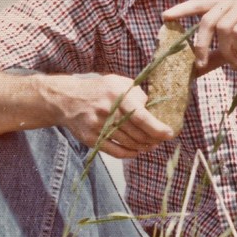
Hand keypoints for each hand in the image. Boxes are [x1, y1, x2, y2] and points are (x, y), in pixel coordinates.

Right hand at [45, 74, 173, 158]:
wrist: (67, 100)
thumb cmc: (98, 90)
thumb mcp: (118, 82)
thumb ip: (136, 93)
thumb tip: (152, 107)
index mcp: (117, 95)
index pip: (142, 117)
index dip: (157, 128)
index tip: (169, 133)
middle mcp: (108, 111)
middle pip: (137, 133)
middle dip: (153, 139)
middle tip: (160, 139)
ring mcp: (98, 126)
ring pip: (128, 143)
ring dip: (143, 147)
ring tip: (150, 145)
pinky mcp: (90, 138)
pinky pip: (115, 151)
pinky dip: (129, 153)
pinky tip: (136, 151)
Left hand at [163, 0, 236, 73]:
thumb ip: (216, 56)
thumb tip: (195, 70)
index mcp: (229, 0)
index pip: (200, 3)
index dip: (182, 10)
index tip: (165, 17)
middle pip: (207, 20)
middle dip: (201, 45)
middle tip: (201, 64)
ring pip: (222, 29)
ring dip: (227, 51)